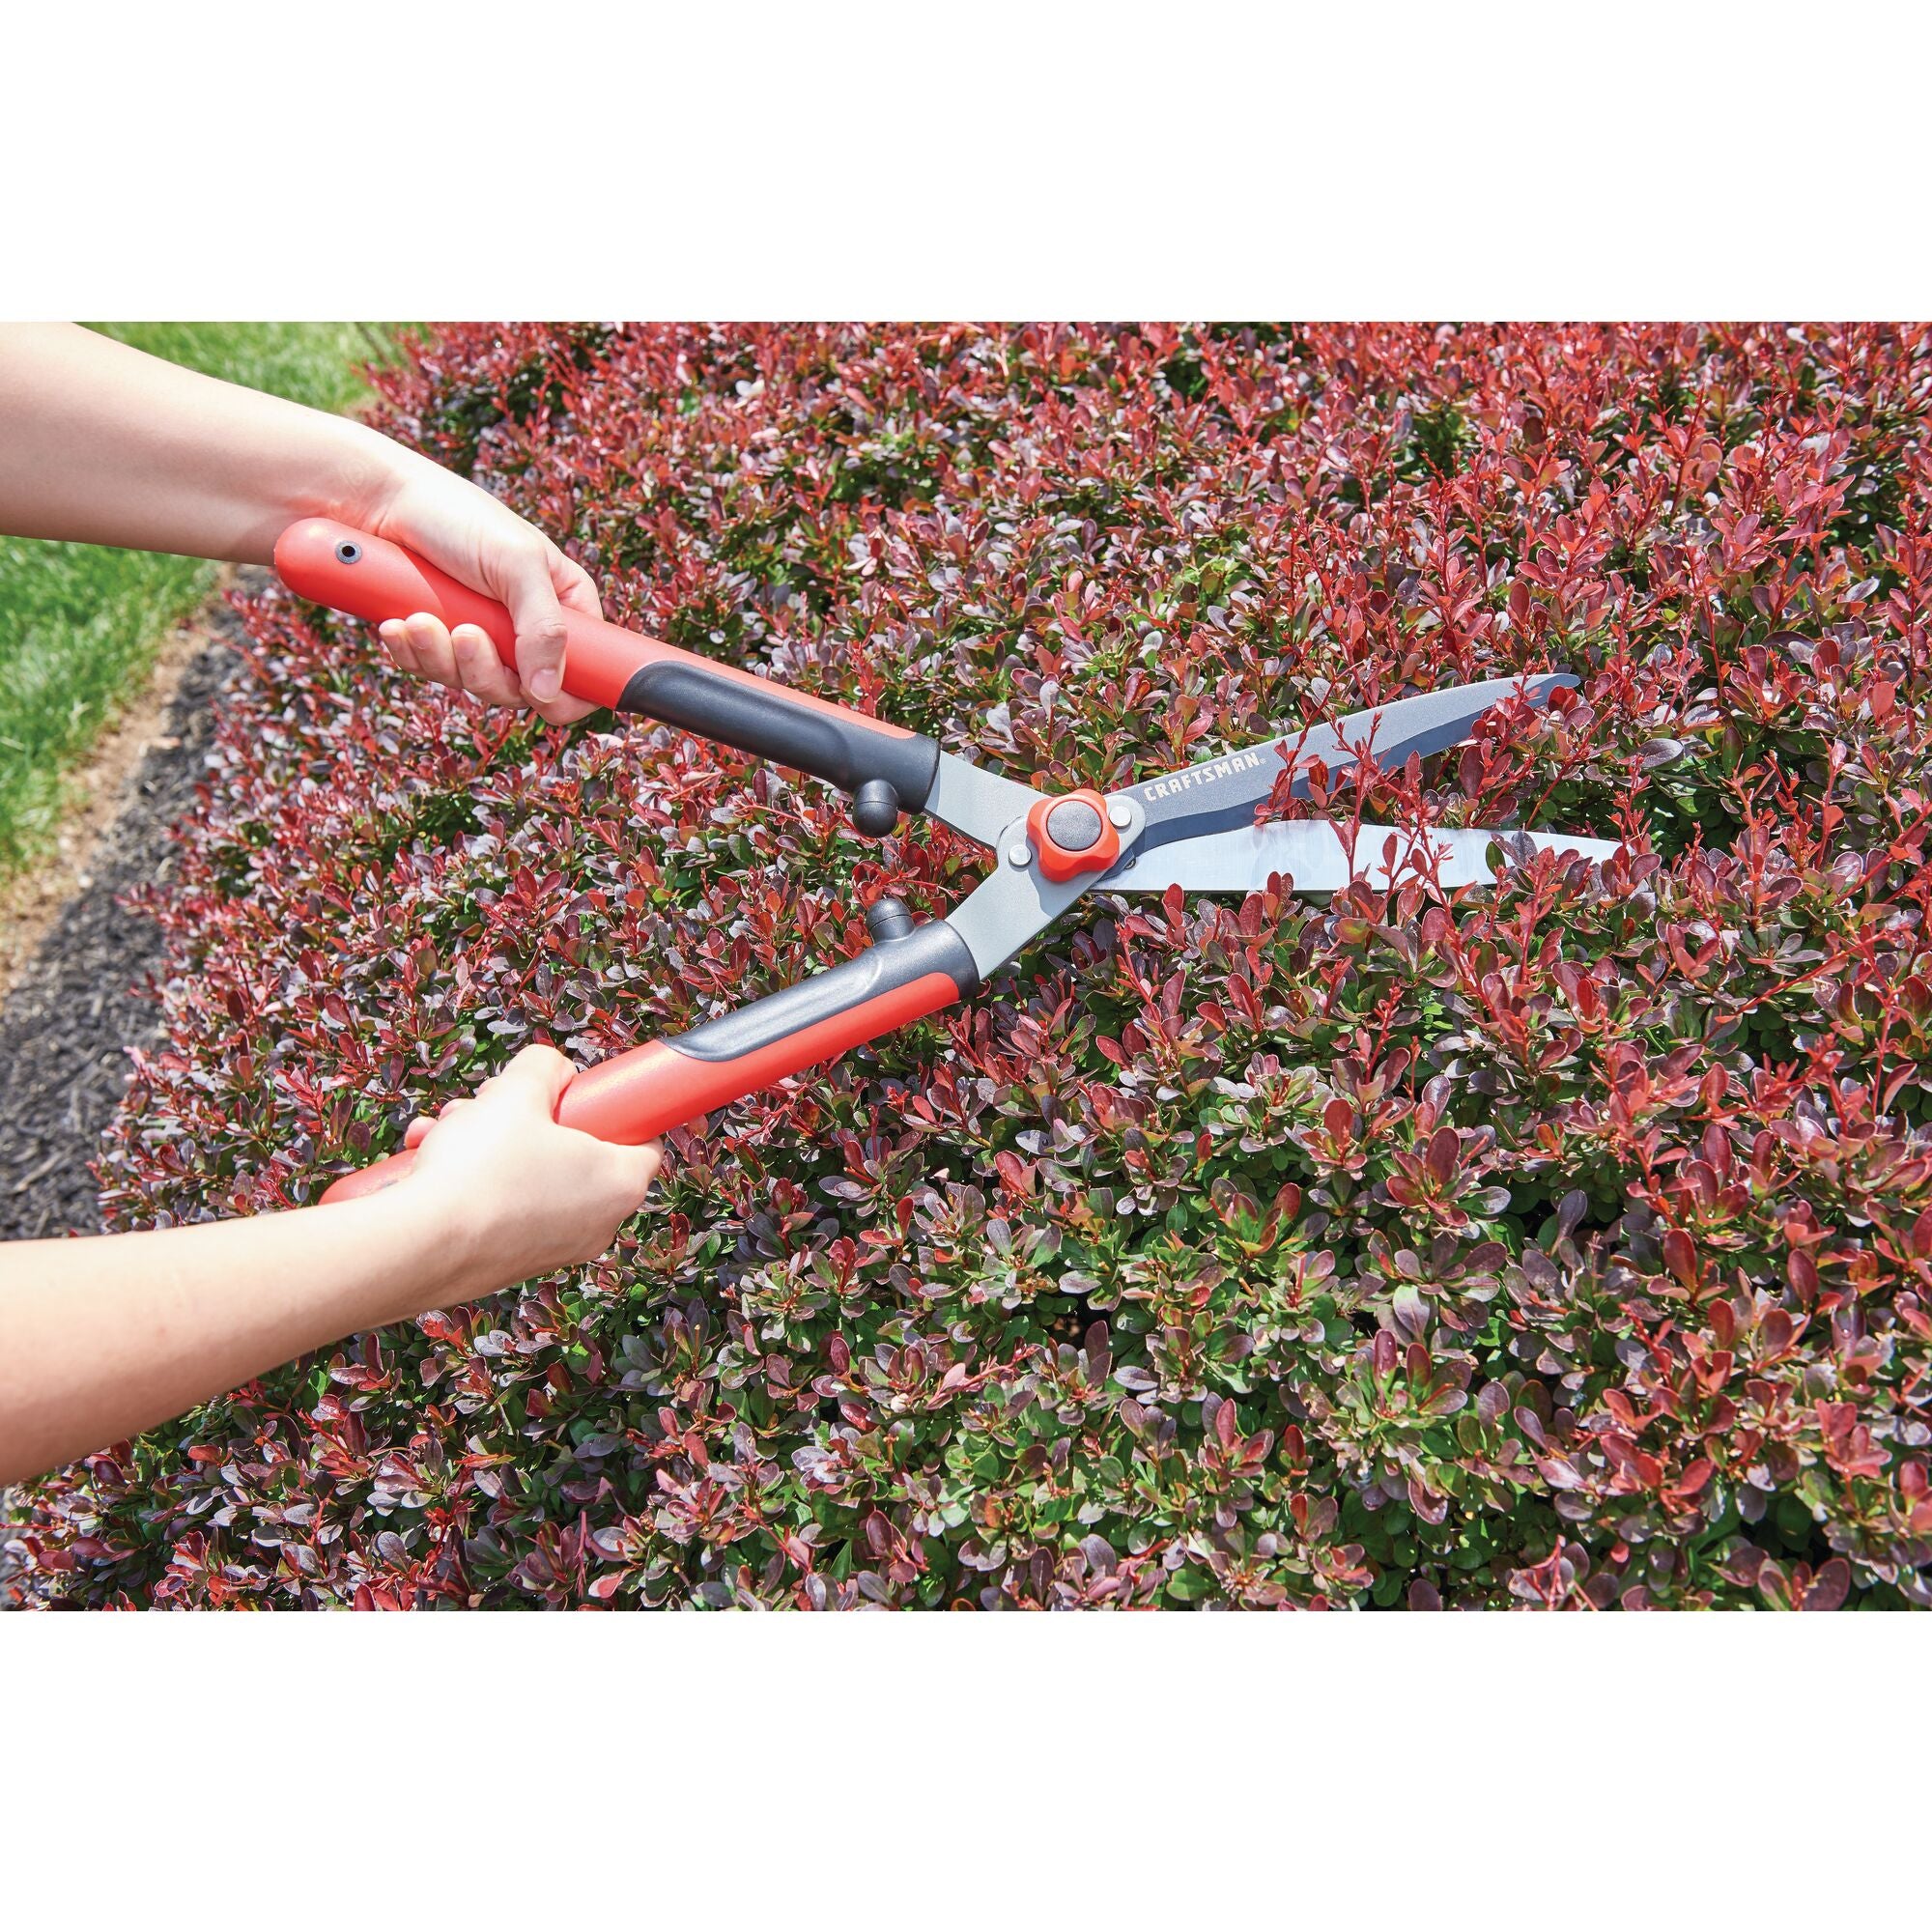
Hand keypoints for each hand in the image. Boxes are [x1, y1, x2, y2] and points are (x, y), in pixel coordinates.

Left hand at [366, 462, 602, 724]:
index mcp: (563, 605)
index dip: (566, 693)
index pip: (587, 671)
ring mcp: (483, 637)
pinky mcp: (438, 641)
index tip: (536, 693)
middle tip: (463, 634)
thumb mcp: (515, 563)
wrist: (379, 500)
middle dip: (485, 670)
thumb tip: (548, 692)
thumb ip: (543, 627)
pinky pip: (431, 671)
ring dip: (441, 657)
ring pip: (474, 684)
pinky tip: (398, 622)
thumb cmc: (456, 516)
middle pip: (524, 691)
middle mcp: (527, 627)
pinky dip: (412, 652)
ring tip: (419, 618)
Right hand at [400, 1045, 660, 1298]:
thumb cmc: (481, 1169)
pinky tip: (429, 1160)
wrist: (420, 1247)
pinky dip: (474, 1180)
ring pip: (531, 1174)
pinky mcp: (515, 1265)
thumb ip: (544, 1068)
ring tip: (448, 1128)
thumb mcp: (516, 1091)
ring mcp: (557, 1249)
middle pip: (576, 1151)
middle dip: (528, 1119)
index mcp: (621, 1183)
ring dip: (489, 1143)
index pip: (644, 1140)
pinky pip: (504, 1207)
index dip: (614, 1110)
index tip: (578, 1097)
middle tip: (491, 1103)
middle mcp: (599, 1224)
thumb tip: (552, 1071)